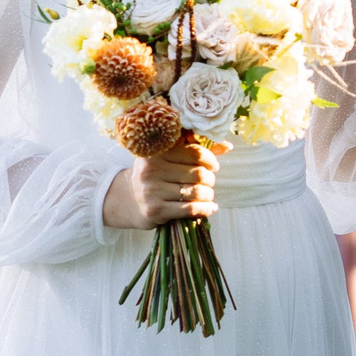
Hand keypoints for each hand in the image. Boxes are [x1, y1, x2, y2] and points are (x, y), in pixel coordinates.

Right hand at [102, 141, 218, 229]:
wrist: (127, 200)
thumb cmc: (155, 175)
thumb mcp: (168, 157)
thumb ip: (196, 149)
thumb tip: (227, 146)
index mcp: (157, 152)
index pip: (195, 152)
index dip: (210, 160)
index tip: (213, 165)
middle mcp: (152, 169)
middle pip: (199, 173)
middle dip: (210, 179)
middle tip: (208, 182)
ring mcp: (152, 190)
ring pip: (197, 192)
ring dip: (209, 195)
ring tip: (207, 195)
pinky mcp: (156, 210)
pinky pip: (191, 209)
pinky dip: (206, 209)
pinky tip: (210, 208)